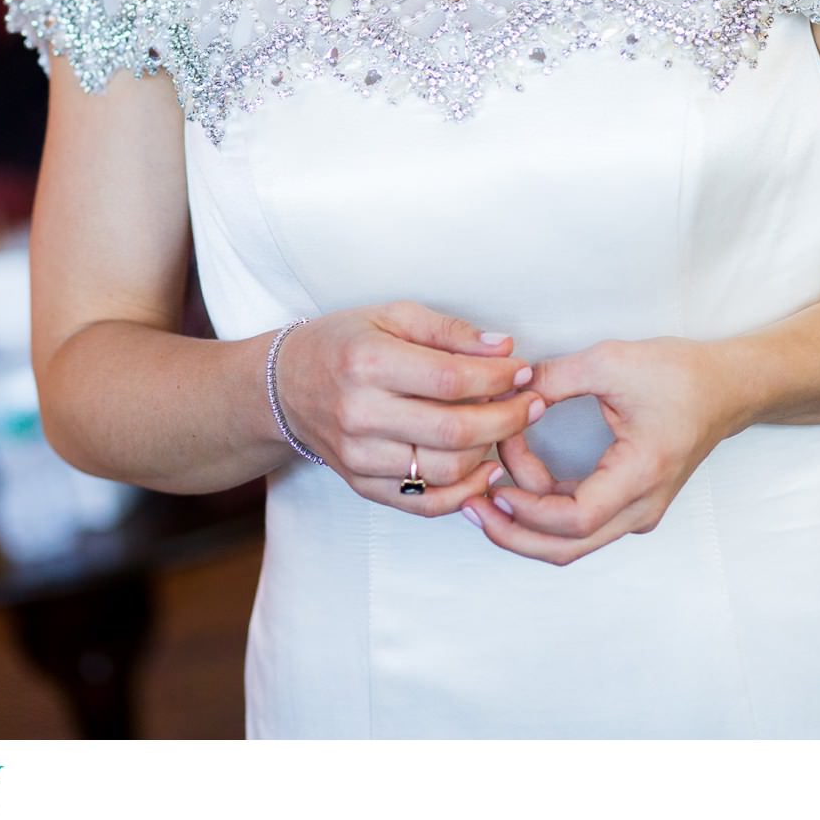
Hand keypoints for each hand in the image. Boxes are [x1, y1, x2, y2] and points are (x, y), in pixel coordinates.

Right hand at [275, 300, 545, 515]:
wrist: (285, 386)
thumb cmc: (344, 343)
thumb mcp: (392, 316)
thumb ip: (449, 332)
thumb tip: (504, 348)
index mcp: (368, 362)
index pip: (451, 379)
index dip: (499, 379)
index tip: (525, 372)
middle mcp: (361, 413)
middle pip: (454, 430)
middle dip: (508, 419)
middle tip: (534, 405)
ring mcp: (359, 456)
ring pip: (445, 471)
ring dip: (490, 453)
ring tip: (507, 428)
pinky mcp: (362, 485)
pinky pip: (424, 503)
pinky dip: (464, 493)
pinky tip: (486, 470)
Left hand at [464, 337, 733, 562]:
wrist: (726, 388)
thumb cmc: (680, 375)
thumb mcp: (612, 362)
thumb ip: (555, 378)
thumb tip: (507, 390)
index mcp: (641, 475)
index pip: (575, 518)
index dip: (526, 508)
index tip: (493, 480)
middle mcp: (640, 507)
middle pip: (566, 547)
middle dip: (512, 532)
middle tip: (471, 504)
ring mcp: (635, 511)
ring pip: (569, 542)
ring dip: (524, 522)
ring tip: (484, 488)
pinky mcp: (627, 503)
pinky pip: (577, 523)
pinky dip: (541, 510)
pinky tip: (513, 481)